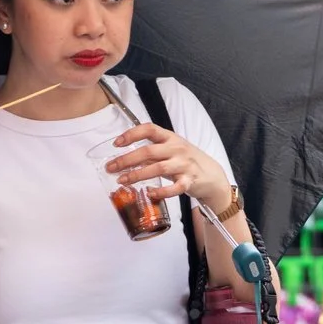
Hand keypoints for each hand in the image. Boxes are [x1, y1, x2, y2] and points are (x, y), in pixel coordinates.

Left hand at [107, 122, 232, 214]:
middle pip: (148, 151)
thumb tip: (125, 158)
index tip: (116, 143)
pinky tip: (149, 194)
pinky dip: (161, 192)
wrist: (212, 174)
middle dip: (127, 159)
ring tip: (122, 181)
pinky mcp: (189, 181)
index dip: (131, 134)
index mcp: (170, 137)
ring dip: (137, 175)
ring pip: (158, 168)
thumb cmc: (186, 161)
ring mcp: (184, 165)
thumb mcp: (171, 150)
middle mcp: (176, 148)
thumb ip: (152, 152)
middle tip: (111, 167)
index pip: (149, 129)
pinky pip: (175, 187)